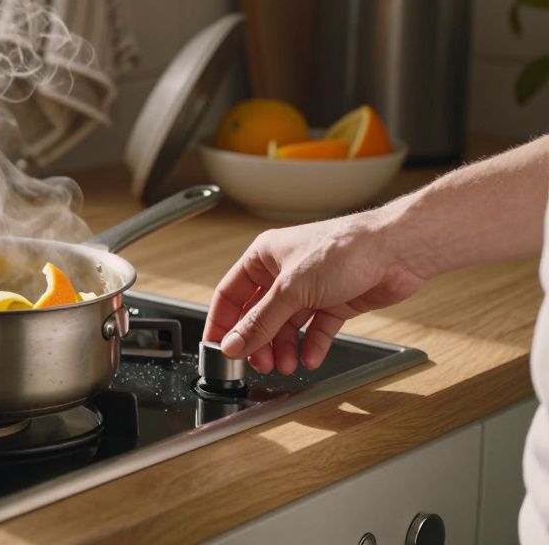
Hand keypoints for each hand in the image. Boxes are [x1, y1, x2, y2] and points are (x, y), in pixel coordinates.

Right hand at [203, 212, 429, 374]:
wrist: (397, 251)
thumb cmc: (344, 249)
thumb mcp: (291, 290)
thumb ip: (260, 322)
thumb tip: (233, 344)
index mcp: (264, 257)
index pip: (231, 294)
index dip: (222, 322)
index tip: (217, 349)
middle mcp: (284, 272)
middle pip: (259, 313)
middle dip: (257, 340)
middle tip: (256, 363)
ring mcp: (310, 288)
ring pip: (286, 324)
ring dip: (283, 347)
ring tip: (286, 365)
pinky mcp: (335, 302)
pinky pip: (316, 329)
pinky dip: (312, 345)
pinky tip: (310, 359)